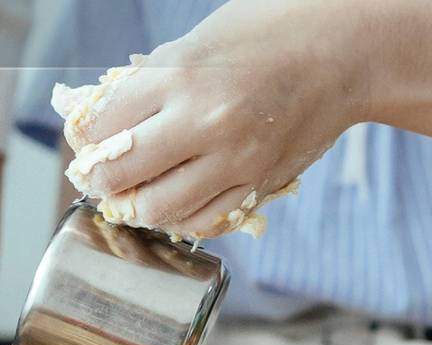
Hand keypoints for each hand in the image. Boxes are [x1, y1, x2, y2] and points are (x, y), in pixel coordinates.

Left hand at [53, 0, 368, 237]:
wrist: (343, 51)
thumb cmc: (265, 36)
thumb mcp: (193, 44)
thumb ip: (145, 85)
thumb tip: (98, 124)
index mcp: (180, 76)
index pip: (103, 127)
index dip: (88, 142)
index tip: (90, 146)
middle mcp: (205, 121)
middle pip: (119, 176)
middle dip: (101, 181)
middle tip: (104, 178)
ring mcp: (234, 159)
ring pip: (156, 210)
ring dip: (137, 207)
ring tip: (139, 192)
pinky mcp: (258, 185)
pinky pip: (201, 222)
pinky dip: (180, 218)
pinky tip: (177, 200)